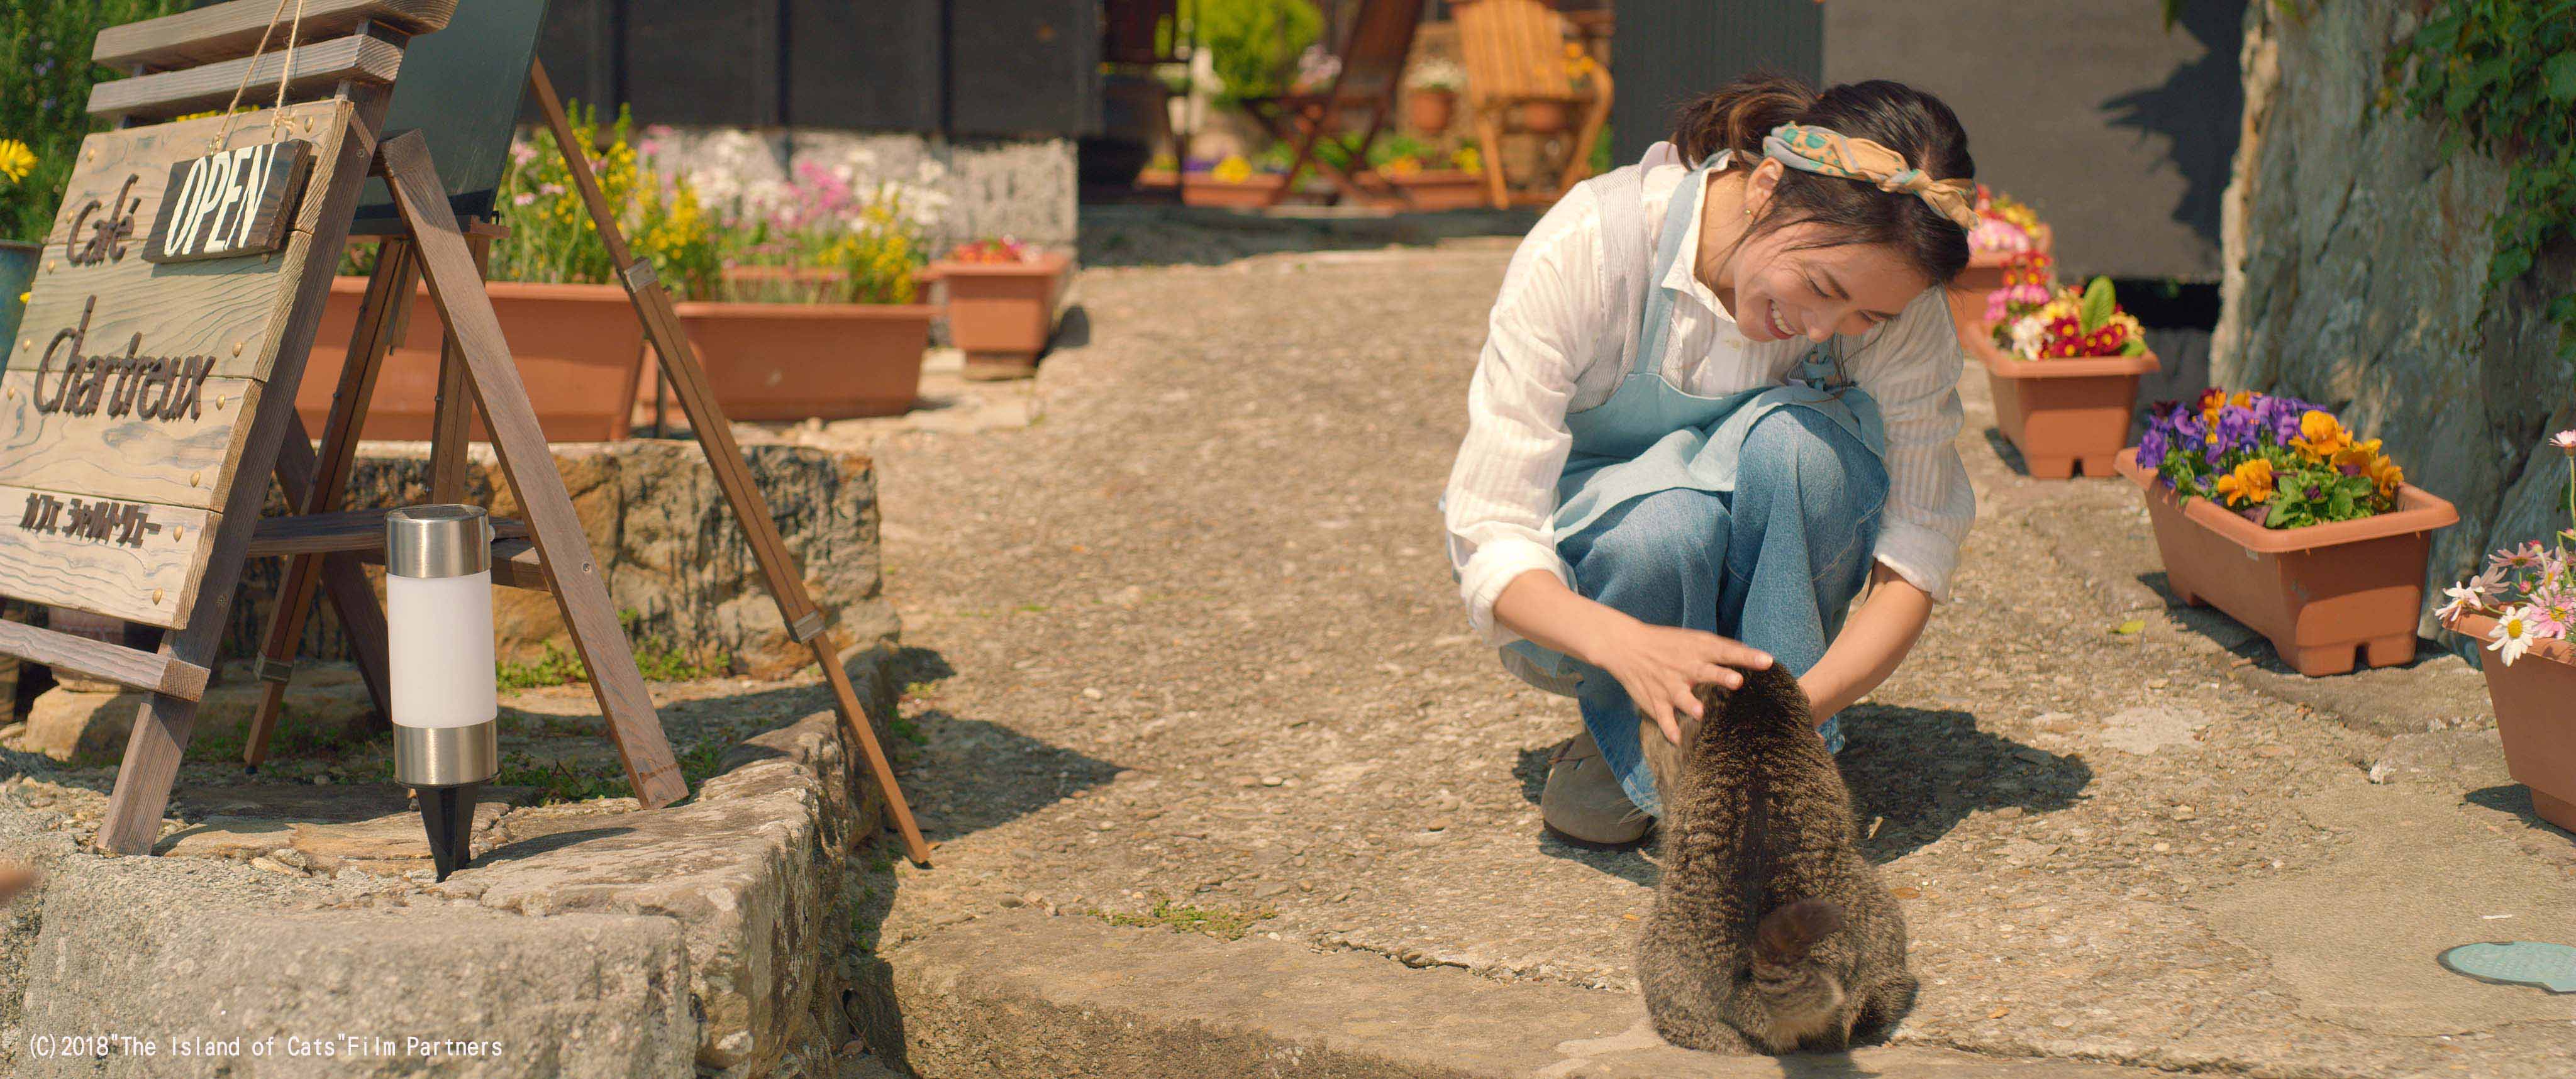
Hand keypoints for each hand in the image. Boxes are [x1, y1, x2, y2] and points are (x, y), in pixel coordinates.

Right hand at [1590, 619, 1773, 746]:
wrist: (1626, 646)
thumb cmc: (1668, 644)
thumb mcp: (1694, 639)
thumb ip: (1721, 649)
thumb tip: (1752, 655)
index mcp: (1698, 649)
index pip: (1726, 651)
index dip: (1747, 657)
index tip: (1767, 661)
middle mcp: (1684, 666)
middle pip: (1705, 672)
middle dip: (1720, 677)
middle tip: (1737, 681)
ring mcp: (1669, 685)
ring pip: (1681, 696)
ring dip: (1690, 704)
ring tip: (1700, 713)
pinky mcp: (1655, 700)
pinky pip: (1663, 717)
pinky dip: (1669, 728)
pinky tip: (1678, 741)